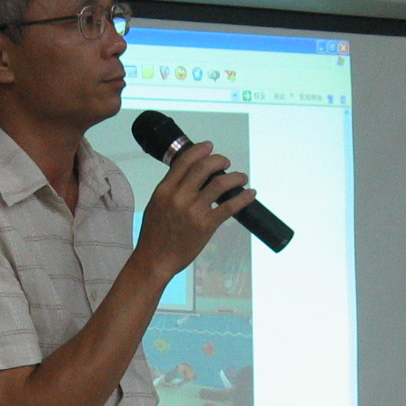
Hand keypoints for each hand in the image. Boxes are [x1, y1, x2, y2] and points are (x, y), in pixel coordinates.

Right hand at [133, 140, 256, 279]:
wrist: (155, 259)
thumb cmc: (155, 235)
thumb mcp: (156, 205)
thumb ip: (171, 190)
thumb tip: (190, 178)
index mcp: (165, 190)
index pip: (185, 160)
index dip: (200, 150)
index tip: (209, 146)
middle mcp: (179, 196)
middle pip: (204, 167)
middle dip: (220, 160)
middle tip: (226, 162)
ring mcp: (193, 211)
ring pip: (221, 183)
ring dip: (236, 176)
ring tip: (242, 177)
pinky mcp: (206, 225)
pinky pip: (230, 207)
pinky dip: (244, 198)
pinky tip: (250, 194)